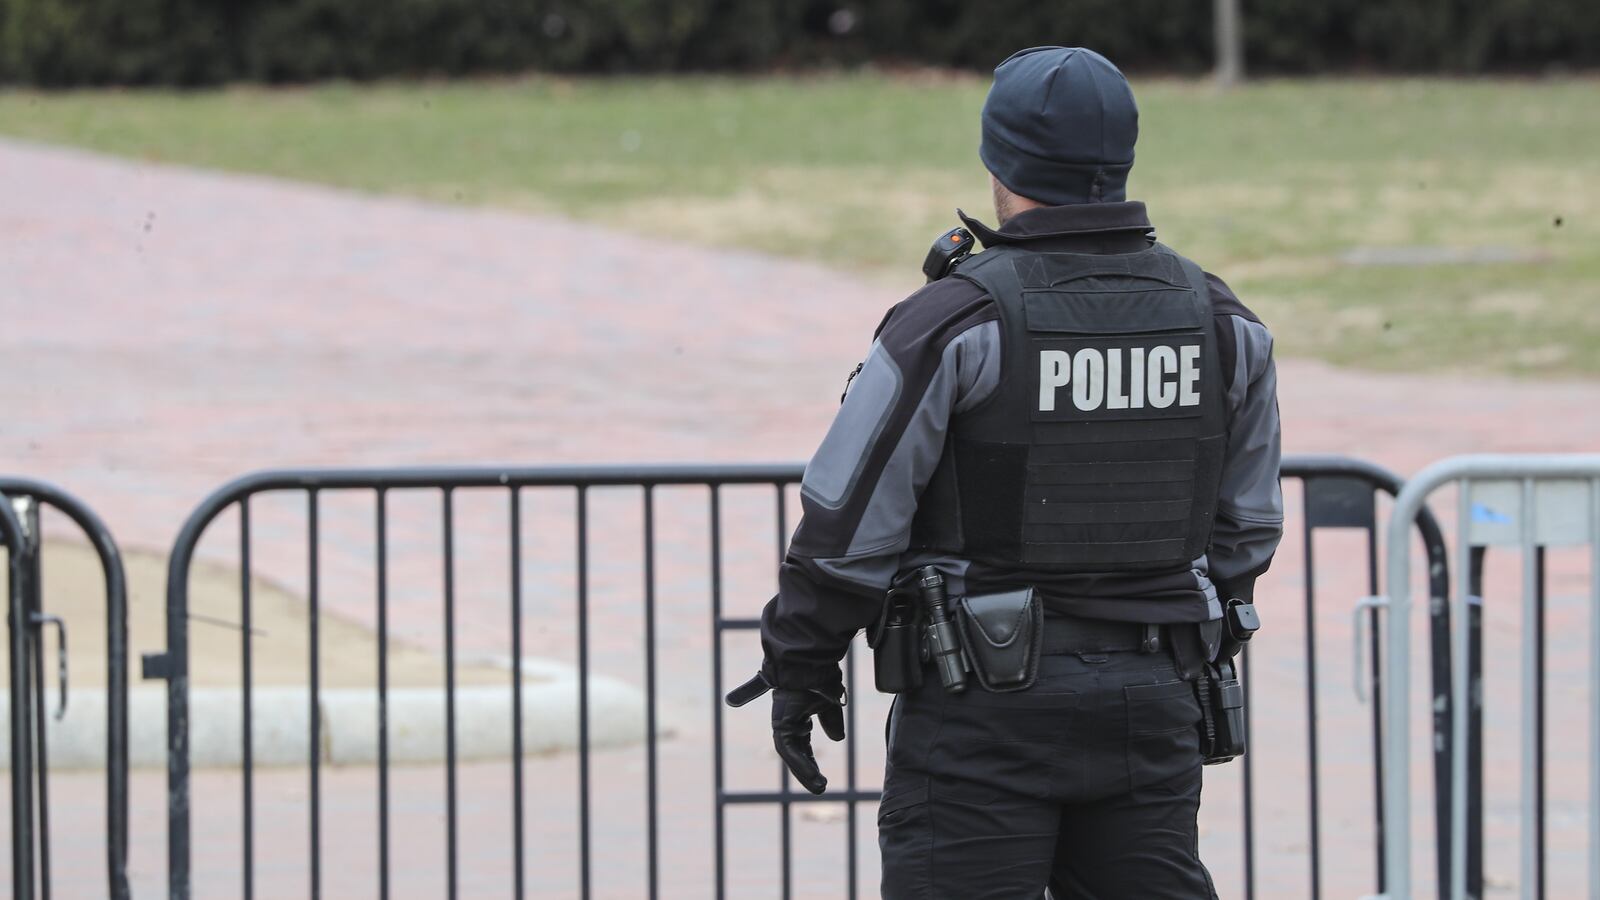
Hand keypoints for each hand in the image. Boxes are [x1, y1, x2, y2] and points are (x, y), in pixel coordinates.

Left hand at [725, 673, 846, 793]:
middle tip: (820, 788)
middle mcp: (788, 723)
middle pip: (796, 754)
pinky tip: (811, 775)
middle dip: (807, 772)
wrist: (812, 665)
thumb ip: (831, 722)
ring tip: (818, 787)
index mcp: (797, 719)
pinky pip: (789, 749)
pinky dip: (800, 763)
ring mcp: (782, 723)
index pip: (802, 747)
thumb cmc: (820, 681)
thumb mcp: (830, 706)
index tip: (820, 778)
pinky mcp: (781, 724)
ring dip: (804, 772)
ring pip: (791, 755)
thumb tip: (837, 739)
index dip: (810, 762)